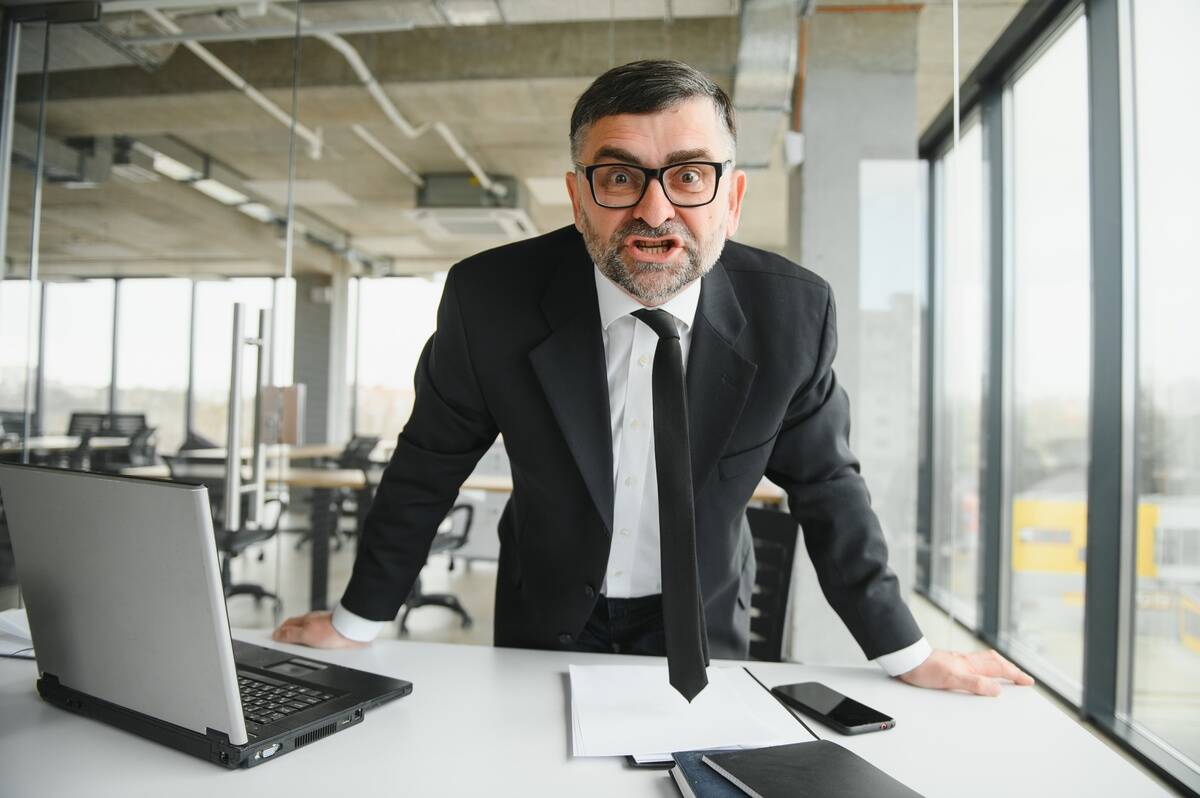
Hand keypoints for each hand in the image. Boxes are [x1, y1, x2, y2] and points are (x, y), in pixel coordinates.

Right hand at [272, 611, 367, 649]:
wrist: (354, 631)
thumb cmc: (332, 631)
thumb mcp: (306, 635)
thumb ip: (290, 635)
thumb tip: (276, 635)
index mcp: (306, 620)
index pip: (287, 625)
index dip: (280, 633)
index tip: (274, 640)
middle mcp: (315, 622)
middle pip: (298, 629)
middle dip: (291, 637)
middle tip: (285, 647)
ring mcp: (325, 627)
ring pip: (310, 635)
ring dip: (304, 642)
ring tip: (300, 652)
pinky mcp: (334, 634)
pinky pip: (322, 640)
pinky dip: (316, 646)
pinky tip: (318, 652)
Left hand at [898, 649, 1033, 695]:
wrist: (906, 662)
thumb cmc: (924, 670)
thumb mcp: (951, 679)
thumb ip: (975, 683)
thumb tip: (997, 689)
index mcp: (970, 664)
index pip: (999, 669)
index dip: (1015, 675)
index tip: (1028, 681)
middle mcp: (966, 661)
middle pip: (995, 661)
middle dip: (1011, 669)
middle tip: (1022, 677)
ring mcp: (958, 661)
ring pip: (985, 661)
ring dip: (999, 665)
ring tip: (1007, 671)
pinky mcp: (949, 664)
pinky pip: (974, 663)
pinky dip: (984, 667)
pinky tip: (979, 671)